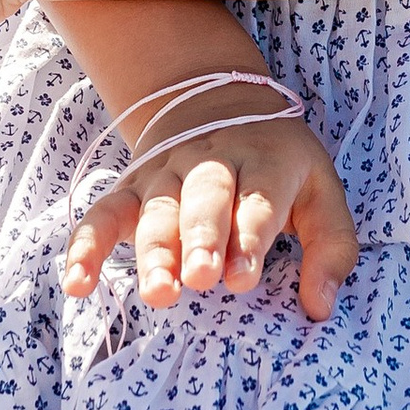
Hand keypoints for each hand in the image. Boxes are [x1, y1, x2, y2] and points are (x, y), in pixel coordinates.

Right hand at [65, 102, 358, 323]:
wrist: (217, 101)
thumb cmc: (279, 166)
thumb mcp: (321, 192)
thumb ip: (331, 248)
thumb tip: (319, 308)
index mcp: (266, 161)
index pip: (258, 199)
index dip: (248, 237)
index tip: (243, 277)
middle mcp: (212, 163)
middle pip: (203, 199)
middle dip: (199, 237)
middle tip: (199, 278)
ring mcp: (166, 174)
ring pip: (155, 210)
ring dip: (154, 251)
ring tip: (158, 291)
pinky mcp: (131, 188)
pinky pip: (103, 214)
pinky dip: (86, 246)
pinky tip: (78, 283)